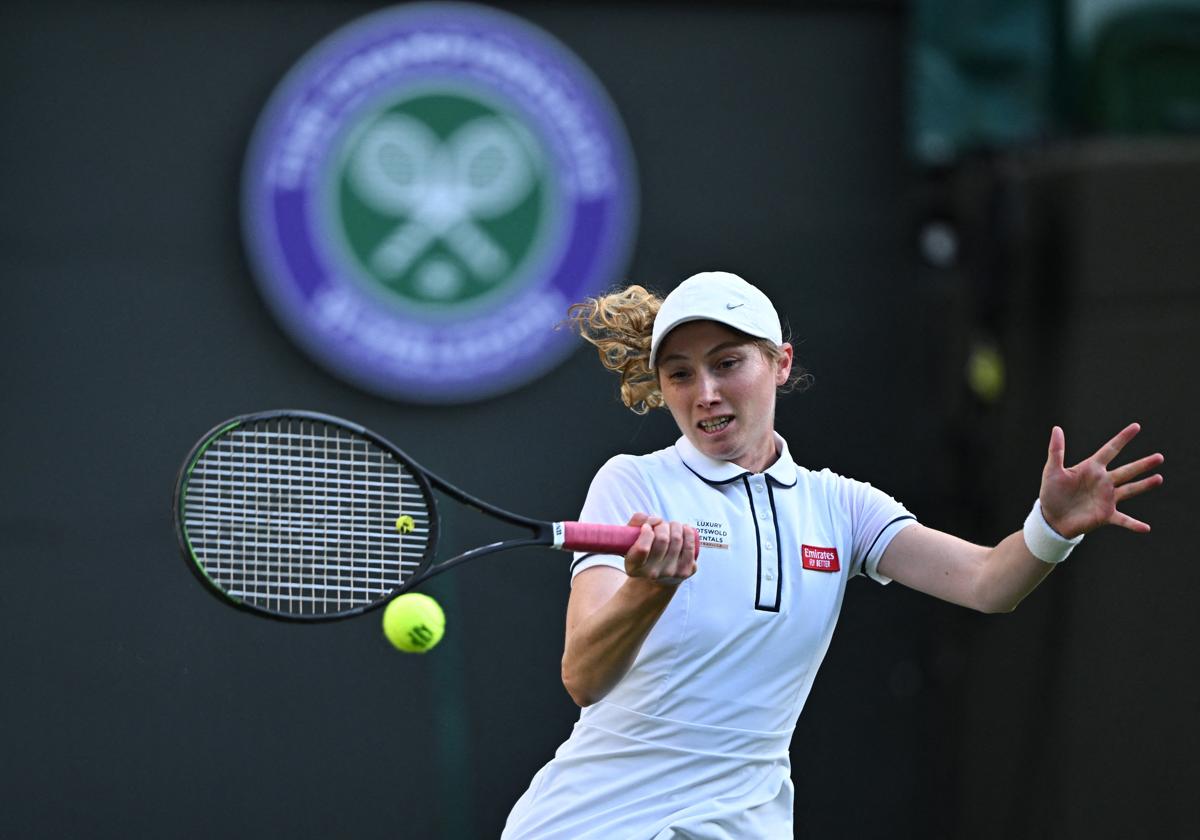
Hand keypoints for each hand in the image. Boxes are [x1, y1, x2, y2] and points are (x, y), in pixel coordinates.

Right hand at [623, 513, 697, 585]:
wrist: (658, 576)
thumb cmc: (644, 551)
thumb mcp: (632, 538)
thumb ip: (636, 522)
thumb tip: (656, 520)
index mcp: (634, 567)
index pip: (642, 548)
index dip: (647, 532)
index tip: (647, 527)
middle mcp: (652, 573)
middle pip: (662, 539)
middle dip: (662, 525)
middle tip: (661, 524)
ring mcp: (670, 573)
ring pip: (677, 539)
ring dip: (675, 526)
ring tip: (672, 525)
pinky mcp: (685, 571)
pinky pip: (689, 547)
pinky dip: (688, 533)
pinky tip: (685, 528)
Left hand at [1039, 423, 1163, 538]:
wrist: (1051, 518)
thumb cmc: (1051, 492)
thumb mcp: (1052, 470)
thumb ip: (1056, 450)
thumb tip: (1057, 428)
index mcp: (1092, 468)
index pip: (1110, 450)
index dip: (1122, 438)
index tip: (1136, 426)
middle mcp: (1103, 481)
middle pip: (1127, 470)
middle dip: (1143, 464)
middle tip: (1159, 457)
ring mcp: (1107, 498)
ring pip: (1130, 490)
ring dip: (1144, 485)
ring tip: (1158, 478)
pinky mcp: (1105, 515)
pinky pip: (1123, 520)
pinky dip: (1134, 524)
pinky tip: (1146, 528)